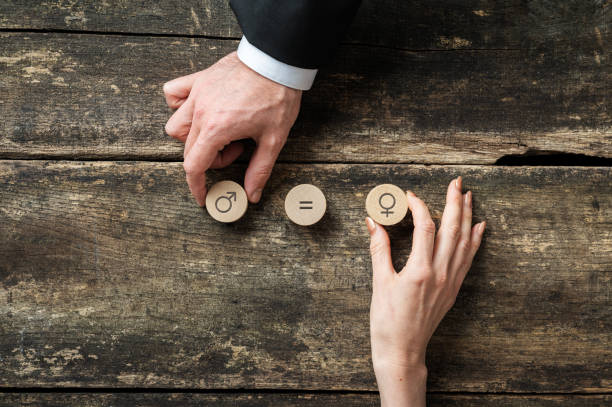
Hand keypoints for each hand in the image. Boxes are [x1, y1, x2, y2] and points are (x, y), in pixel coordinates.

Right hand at [163, 52, 302, 205]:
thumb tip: (252, 194)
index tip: (202, 196)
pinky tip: (200, 110)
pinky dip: (180, 105)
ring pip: (176, 125)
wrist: (277, 60)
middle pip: (189, 149)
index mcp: (217, 129)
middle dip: (210, 159)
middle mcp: (201, 111)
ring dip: (191, 137)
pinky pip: (173, 93)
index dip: (197, 186)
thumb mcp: (274, 139)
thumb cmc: (278, 96)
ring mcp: (197, 93)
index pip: (194, 166)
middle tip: (236, 149)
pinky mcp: (199, 79)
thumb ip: (259, 169)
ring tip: (218, 132)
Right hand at [366, 177, 484, 406]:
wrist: (403, 350)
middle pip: (452, 230)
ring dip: (467, 217)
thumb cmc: (387, 320)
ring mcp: (450, 282)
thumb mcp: (379, 282)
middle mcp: (440, 273)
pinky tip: (479, 228)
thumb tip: (373, 221)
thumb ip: (378, 248)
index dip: (419, 206)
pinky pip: (468, 259)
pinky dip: (475, 241)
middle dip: (454, 203)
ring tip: (469, 197)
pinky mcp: (454, 290)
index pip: (425, 227)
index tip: (410, 196)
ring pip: (464, 242)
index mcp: (420, 270)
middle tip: (456, 182)